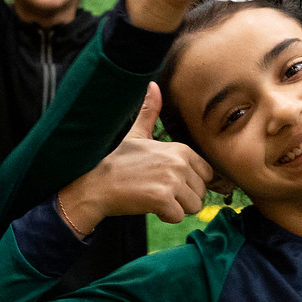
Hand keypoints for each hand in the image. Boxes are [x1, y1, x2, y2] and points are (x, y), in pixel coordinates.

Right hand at [58, 83, 212, 230]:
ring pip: (194, 206)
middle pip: (201, 192)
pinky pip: (179, 217)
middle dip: (184, 197)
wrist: (95, 185)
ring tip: (155, 198)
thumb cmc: (116, 162)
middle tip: (159, 190)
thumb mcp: (136, 134)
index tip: (169, 180)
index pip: (206, 173)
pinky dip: (166, 217)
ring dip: (176, 208)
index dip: (190, 182)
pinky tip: (150, 206)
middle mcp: (178, 162)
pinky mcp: (162, 199)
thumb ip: (149, 112)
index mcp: (179, 148)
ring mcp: (171, 180)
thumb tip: (153, 84)